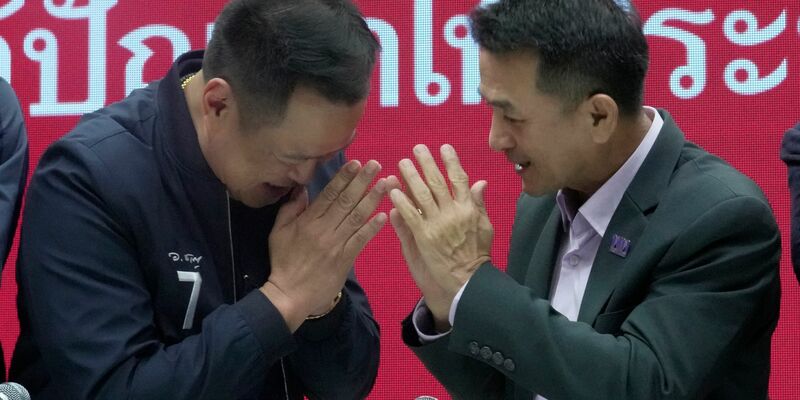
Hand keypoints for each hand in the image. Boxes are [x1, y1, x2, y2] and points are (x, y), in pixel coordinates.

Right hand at [264, 160, 397, 331]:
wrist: (290, 295)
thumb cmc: (284, 262)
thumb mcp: (278, 232)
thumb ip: (290, 209)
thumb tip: (302, 188)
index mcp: (307, 221)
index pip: (328, 194)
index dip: (343, 178)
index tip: (356, 163)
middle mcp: (323, 230)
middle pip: (346, 201)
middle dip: (362, 181)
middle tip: (376, 165)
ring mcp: (336, 245)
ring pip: (357, 217)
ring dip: (373, 199)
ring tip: (387, 184)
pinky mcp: (345, 259)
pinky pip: (361, 240)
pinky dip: (373, 228)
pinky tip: (385, 215)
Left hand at [390, 144, 492, 329]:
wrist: (467, 282)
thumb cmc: (477, 255)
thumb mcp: (485, 227)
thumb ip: (479, 204)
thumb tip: (481, 182)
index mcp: (469, 208)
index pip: (459, 179)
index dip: (451, 162)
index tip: (443, 147)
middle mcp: (453, 213)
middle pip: (437, 182)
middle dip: (427, 163)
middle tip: (417, 148)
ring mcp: (438, 224)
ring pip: (422, 195)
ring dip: (410, 177)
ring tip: (402, 163)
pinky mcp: (424, 237)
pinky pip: (411, 215)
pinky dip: (401, 201)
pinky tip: (392, 190)